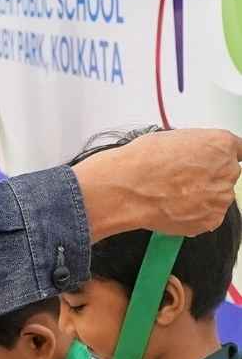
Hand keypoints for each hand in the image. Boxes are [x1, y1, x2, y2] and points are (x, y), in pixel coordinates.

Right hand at [73, 128, 241, 240]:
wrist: (127, 188)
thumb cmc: (143, 162)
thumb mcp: (171, 138)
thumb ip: (194, 148)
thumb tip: (192, 155)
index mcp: (221, 144)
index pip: (237, 150)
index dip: (218, 157)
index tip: (211, 162)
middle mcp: (227, 170)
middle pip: (227, 174)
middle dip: (209, 177)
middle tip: (182, 179)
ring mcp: (221, 197)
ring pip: (217, 197)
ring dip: (201, 197)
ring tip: (173, 194)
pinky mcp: (211, 220)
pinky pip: (208, 216)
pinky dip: (194, 214)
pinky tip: (174, 206)